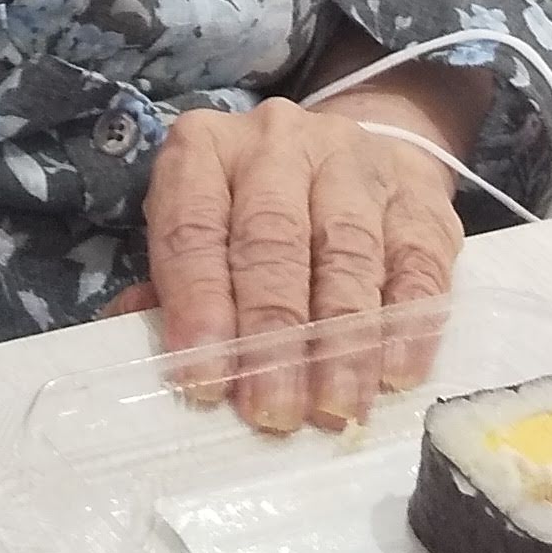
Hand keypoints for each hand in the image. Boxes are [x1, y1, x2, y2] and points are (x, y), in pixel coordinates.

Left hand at [134, 90, 465, 432]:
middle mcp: (279, 142)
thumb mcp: (202, 231)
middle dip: (272, 334)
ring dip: (341, 342)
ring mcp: (355, 163)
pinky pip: (416, 263)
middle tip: (272, 410)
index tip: (202, 379)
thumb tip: (131, 337)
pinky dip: (406, 323)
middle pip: (273, 240)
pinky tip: (395, 373)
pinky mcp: (420, 199)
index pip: (194, 225)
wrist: (355, 157)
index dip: (197, 305)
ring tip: (333, 406)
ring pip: (348, 253)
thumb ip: (170, 286)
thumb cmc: (256, 214)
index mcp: (206, 147)